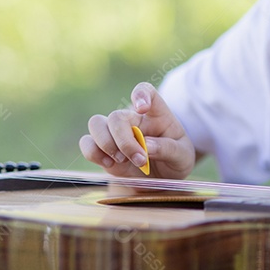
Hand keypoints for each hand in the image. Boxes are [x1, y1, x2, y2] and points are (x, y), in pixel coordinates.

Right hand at [79, 82, 195, 178]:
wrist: (163, 178)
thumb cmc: (175, 160)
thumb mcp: (182, 156)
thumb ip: (167, 149)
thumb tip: (146, 146)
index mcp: (156, 114)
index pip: (145, 91)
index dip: (140, 94)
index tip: (142, 108)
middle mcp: (133, 119)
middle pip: (116, 116)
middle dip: (123, 140)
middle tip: (140, 159)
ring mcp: (116, 133)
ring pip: (96, 123)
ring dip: (106, 144)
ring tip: (121, 160)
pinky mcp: (104, 149)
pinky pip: (87, 142)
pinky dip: (93, 153)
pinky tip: (110, 164)